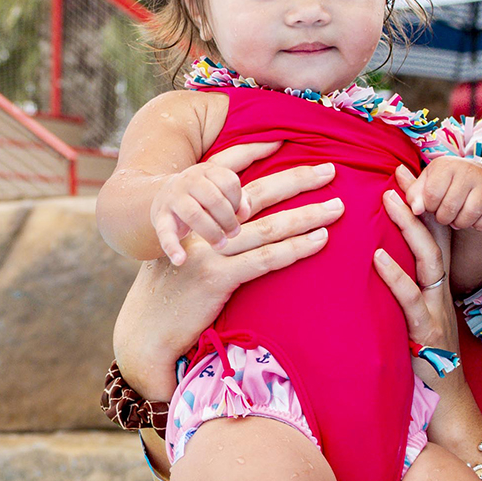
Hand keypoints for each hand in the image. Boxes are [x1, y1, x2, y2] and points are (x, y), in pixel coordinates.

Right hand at [115, 159, 340, 398]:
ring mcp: (209, 251)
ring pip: (268, 226)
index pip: (231, 177)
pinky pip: (264, 259)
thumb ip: (209, 238)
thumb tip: (242, 229)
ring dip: (307, 215)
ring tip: (337, 207)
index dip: (258, 158)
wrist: (144, 332)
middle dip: (297, 179)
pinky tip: (319, 240)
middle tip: (329, 170)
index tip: (289, 147)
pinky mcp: (216, 278)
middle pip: (258, 194)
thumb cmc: (170, 297)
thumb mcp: (184, 256)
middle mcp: (203, 228)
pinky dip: (295, 248)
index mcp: (196, 216)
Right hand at [150, 141, 281, 264]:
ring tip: (220, 245)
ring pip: (194, 214)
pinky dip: (172, 247)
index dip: (238, 201)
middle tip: (234, 234)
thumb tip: (247, 210)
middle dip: (228, 219)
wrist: (160, 196)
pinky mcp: (159, 218)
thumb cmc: (203, 197)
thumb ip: (240, 196)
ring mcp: (172, 199)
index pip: (230, 182)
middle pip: (214, 198)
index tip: (240, 215)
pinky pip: (165, 232)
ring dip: (210, 232)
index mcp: (208, 171)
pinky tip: (181, 259)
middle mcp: (188, 180)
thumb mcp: (221, 190)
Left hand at [375, 176, 481, 452]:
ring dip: (409, 226)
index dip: (426, 201)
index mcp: (438, 284)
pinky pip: (411, 298)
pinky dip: (394, 275)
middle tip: (400, 171)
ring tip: (389, 199)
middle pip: (437, 235)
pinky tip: (377, 256)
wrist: (447, 403)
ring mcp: (437, 309)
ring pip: (429, 258)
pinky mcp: (426, 332)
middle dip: (420, 201)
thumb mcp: (417, 314)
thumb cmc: (426, 359)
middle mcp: (442, 290)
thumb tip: (378, 256)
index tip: (408, 171)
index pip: (437, 232)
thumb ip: (405, 286)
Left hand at [404, 156, 481, 230]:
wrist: (474, 177)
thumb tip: (416, 209)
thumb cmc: (444, 183)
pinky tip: (472, 220)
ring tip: (456, 219)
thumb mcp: (425, 183)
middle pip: (450, 207)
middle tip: (444, 215)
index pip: (431, 195)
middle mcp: (468, 169)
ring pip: (469, 215)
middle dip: (443, 218)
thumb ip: (413, 195)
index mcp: (446, 165)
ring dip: (460, 223)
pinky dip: (478, 225)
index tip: (431, 206)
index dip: (429, 207)